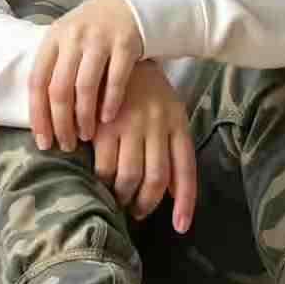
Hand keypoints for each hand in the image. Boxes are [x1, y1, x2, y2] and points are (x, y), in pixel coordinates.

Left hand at [28, 0, 144, 149]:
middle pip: (59, 88)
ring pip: (85, 86)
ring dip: (84, 117)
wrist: (126, 6)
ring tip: (85, 135)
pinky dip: (110, 103)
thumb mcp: (66, 43)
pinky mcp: (124, 43)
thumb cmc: (90, 33)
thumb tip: (41, 117)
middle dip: (61, 122)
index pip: (37, 82)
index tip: (43, 141)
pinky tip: (107, 119)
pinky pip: (116, 80)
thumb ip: (53, 70)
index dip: (38, 115)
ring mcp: (99, 39)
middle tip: (66, 144)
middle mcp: (72, 38)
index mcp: (52, 39)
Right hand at [90, 60, 196, 232]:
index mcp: (177, 123)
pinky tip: (98, 181)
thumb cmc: (145, 89)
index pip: (185, 172)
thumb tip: (173, 194)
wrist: (117, 55)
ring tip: (117, 199)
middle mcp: (157, 126)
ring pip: (129, 176)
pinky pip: (103, 164)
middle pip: (155, 180)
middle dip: (145, 204)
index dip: (185, 204)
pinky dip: (101, 180)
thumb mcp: (168, 113)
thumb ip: (171, 150)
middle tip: (136, 211)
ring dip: (123, 196)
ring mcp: (131, 125)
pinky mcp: (104, 124)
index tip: (180, 227)